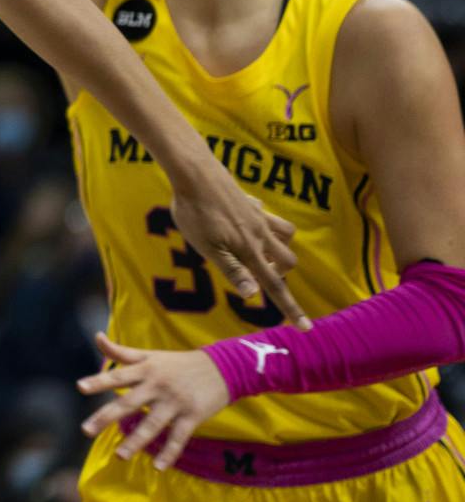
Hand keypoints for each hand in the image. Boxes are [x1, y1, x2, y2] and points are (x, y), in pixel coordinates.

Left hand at [77, 333, 232, 470]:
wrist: (222, 368)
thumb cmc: (179, 363)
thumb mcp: (150, 355)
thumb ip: (122, 352)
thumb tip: (97, 336)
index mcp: (146, 370)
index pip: (118, 376)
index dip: (99, 381)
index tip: (80, 387)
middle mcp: (158, 386)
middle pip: (129, 403)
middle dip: (106, 417)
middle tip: (86, 430)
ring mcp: (175, 402)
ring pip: (152, 424)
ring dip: (136, 441)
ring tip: (119, 455)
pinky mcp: (193, 416)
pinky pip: (178, 437)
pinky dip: (169, 453)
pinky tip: (158, 467)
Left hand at [168, 163, 309, 329]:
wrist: (194, 172)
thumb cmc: (195, 212)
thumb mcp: (207, 246)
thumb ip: (231, 270)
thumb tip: (253, 294)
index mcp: (249, 250)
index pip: (274, 286)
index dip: (291, 309)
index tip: (307, 329)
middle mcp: (260, 234)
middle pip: (288, 260)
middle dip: (280, 272)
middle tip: (256, 271)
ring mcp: (258, 216)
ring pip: (286, 235)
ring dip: (278, 247)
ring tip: (252, 249)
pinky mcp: (251, 202)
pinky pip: (268, 215)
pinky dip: (264, 224)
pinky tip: (242, 220)